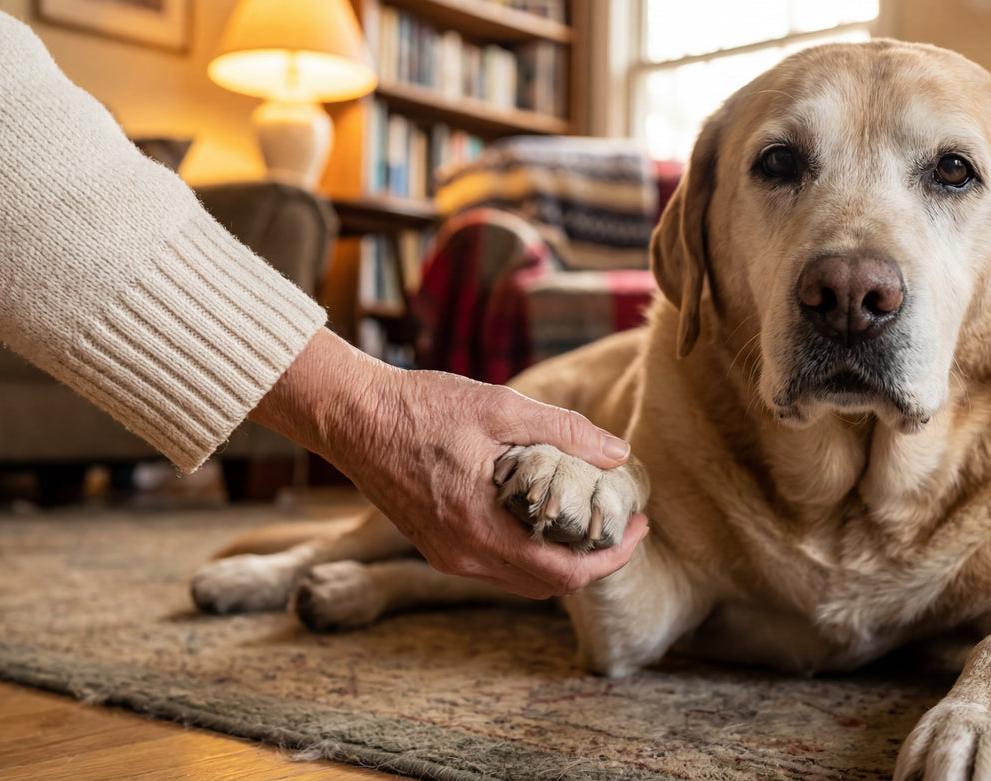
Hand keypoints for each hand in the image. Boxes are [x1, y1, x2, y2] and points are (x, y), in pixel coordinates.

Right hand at [249, 329, 648, 598]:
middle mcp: (464, 555)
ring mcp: (447, 555)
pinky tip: (543, 514)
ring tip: (589, 518)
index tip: (638, 525)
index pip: (564, 572)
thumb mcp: (500, 406)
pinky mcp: (436, 547)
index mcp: (481, 528)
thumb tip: (618, 454)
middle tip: (622, 524)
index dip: (611, 556)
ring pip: (522, 579)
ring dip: (562, 558)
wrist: (352, 416)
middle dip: (594, 559)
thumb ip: (563, 431)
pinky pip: (496, 565)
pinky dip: (530, 551)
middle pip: (548, 584)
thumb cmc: (423, 406)